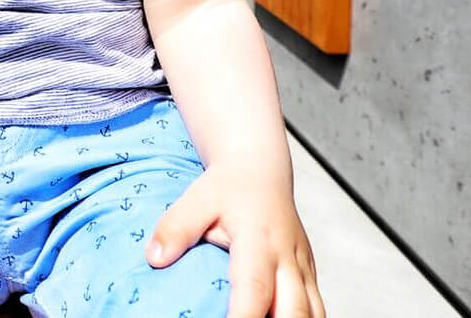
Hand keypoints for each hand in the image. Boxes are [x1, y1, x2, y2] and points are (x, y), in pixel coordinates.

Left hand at [146, 164, 323, 317]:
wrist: (260, 167)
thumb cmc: (228, 185)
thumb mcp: (198, 198)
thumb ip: (177, 227)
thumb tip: (154, 258)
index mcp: (260, 239)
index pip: (255, 288)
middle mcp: (287, 257)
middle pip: (295, 310)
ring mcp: (302, 266)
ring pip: (314, 312)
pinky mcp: (308, 273)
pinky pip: (315, 306)